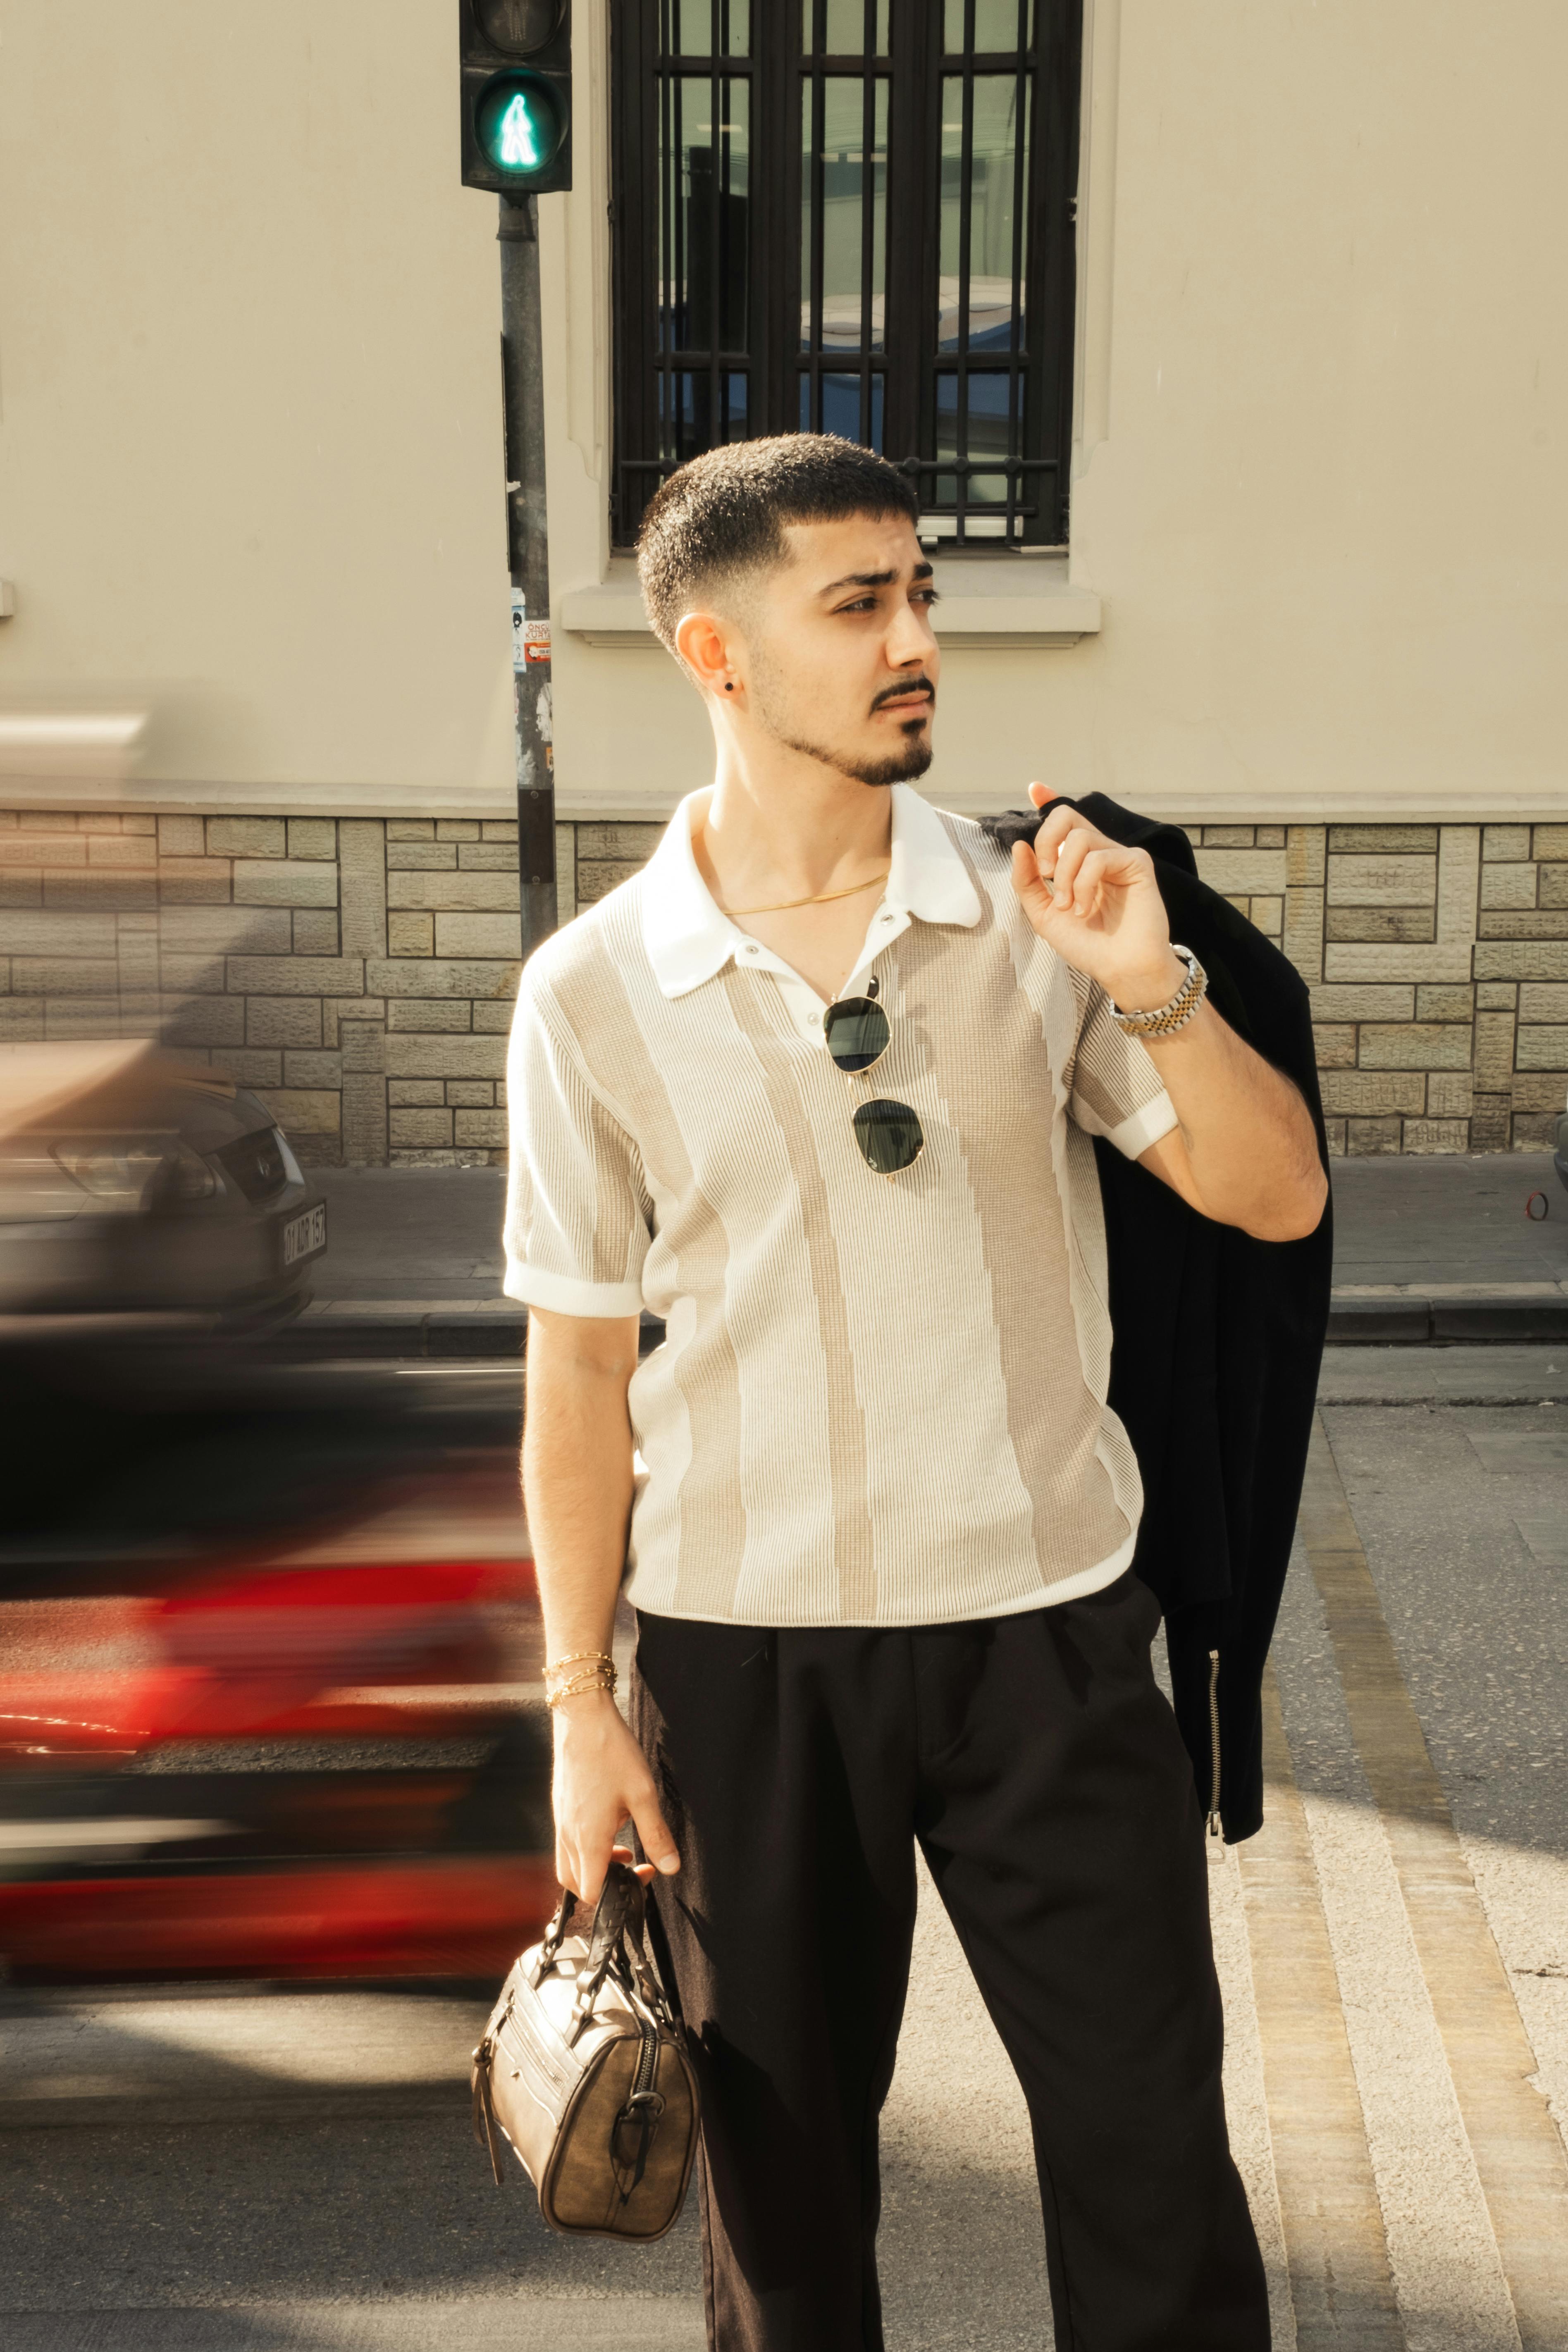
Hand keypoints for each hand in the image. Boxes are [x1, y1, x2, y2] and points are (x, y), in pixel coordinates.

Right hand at [551, 1687, 679, 1902]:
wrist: (582, 1719)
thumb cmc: (611, 1752)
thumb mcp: (643, 1794)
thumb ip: (657, 1835)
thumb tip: (671, 1867)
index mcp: (588, 1838)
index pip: (591, 1892)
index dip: (615, 1898)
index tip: (640, 1878)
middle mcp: (568, 1835)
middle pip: (577, 1885)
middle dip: (604, 1887)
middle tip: (633, 1868)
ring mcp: (561, 1821)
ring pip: (569, 1865)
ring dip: (595, 1868)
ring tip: (624, 1849)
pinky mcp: (561, 1808)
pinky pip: (567, 1844)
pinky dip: (586, 1849)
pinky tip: (610, 1826)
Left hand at [1009, 785, 1184, 1011]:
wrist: (1118, 968)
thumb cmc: (1087, 944)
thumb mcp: (1043, 914)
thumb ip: (1027, 881)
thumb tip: (1019, 846)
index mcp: (1077, 861)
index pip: (1063, 820)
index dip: (1048, 799)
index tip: (1034, 788)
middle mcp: (1098, 852)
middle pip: (1067, 815)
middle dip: (1046, 841)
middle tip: (1046, 875)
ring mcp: (1118, 856)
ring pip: (1079, 838)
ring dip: (1065, 876)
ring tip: (1070, 906)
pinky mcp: (1137, 863)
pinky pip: (1099, 857)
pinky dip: (1084, 884)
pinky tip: (1086, 908)